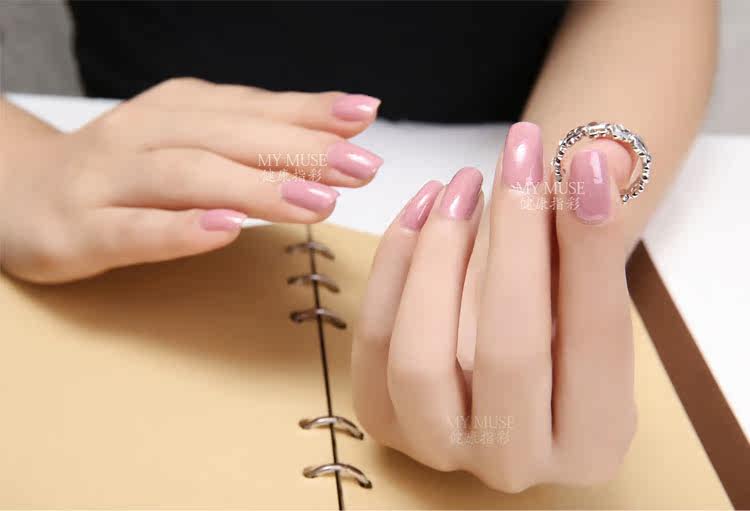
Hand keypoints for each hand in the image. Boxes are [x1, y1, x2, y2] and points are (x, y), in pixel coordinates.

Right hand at [0, 78, 382, 282]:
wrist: (17, 191)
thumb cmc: (126, 170)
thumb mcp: (192, 139)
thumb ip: (258, 136)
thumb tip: (340, 132)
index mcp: (178, 110)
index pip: (254, 109)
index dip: (310, 114)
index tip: (365, 118)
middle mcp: (144, 135)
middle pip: (229, 138)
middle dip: (299, 151)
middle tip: (360, 169)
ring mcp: (108, 181)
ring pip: (187, 176)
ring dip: (254, 188)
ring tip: (315, 203)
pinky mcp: (79, 230)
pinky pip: (132, 230)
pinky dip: (180, 230)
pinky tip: (224, 231)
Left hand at [352, 122, 634, 491]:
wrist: (509, 359)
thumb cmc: (558, 321)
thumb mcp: (589, 291)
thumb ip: (595, 236)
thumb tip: (597, 164)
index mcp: (592, 442)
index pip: (590, 335)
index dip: (584, 240)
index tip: (576, 158)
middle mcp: (515, 462)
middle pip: (506, 351)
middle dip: (512, 238)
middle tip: (517, 154)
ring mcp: (440, 448)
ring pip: (420, 356)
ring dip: (438, 253)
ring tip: (461, 185)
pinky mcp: (385, 421)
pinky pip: (373, 342)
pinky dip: (392, 266)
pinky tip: (418, 211)